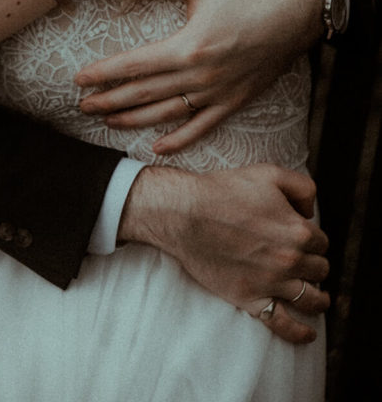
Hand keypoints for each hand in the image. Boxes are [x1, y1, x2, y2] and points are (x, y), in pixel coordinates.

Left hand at [75, 0, 322, 151]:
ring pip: (167, 113)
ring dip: (134, 120)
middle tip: (81, 106)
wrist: (293, 15)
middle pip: (144, 93)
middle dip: (109, 100)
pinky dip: (179, 140)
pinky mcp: (234, 102)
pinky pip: (202, 127)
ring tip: (106, 121)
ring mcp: (217, 93)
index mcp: (187, 46)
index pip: (134, 65)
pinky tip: (157, 147)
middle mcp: (199, 75)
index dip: (104, 74)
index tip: (79, 79)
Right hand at [119, 163, 328, 343]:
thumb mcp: (269, 173)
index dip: (312, 237)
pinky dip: (300, 332)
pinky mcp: (251, 299)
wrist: (186, 213)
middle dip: (314, 263)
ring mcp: (271, 282)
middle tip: (302, 260)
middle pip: (319, 269)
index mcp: (297, 230)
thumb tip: (310, 212)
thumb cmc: (224, 189)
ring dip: (319, 298)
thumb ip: (302, 188)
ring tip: (318, 297)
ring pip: (311, 298)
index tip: (300, 236)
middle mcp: (290, 259)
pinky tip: (308, 333)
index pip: (321, 241)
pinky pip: (283, 324)